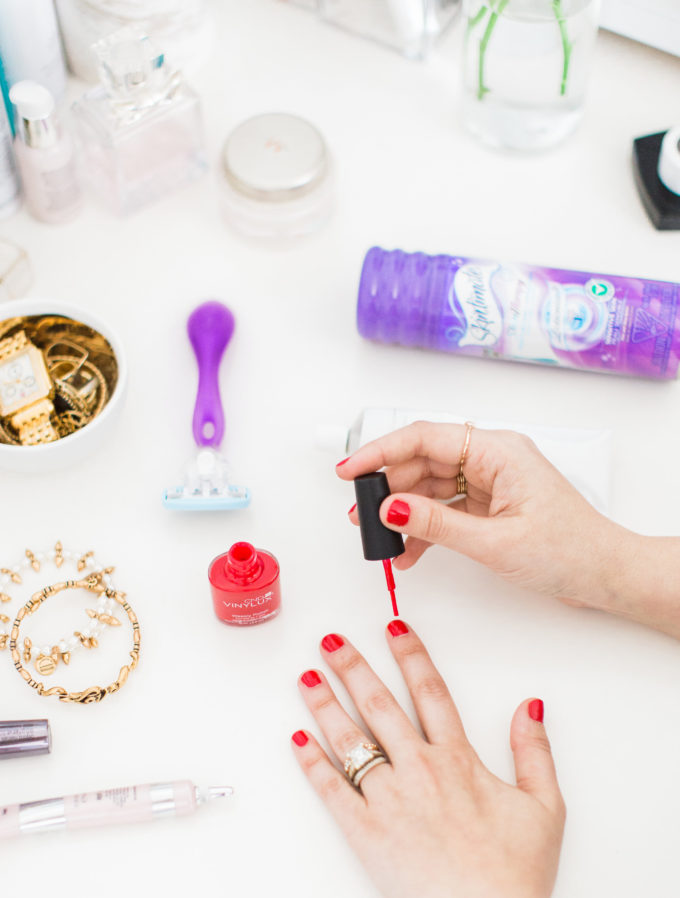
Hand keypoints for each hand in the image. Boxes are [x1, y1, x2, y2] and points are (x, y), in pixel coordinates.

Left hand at [292, 623, 564, 897]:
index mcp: (457, 760)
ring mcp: (388, 799)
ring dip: (326, 703)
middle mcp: (418, 770)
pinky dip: (312, 762)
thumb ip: (535, 751)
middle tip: (332, 641)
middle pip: (380, 704)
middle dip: (353, 667)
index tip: (394, 628)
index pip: (430, 691)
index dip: (411, 655)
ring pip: (351, 738)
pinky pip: (332, 789)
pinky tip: (299, 739)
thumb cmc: (513, 875)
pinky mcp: (365, 832)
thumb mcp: (545, 808)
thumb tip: (531, 706)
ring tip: (307, 676)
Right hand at [337, 421, 629, 610]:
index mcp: (498, 451)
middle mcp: (492, 458)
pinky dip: (425, 527)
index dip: (380, 451)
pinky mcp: (489, 503)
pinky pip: (445, 506)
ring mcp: (490, 480)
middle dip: (388, 487)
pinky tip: (407, 551)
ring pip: (431, 485)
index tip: (349, 471)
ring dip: (404, 512)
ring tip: (379, 539)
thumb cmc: (569, 552)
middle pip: (423, 460)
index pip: (424, 438)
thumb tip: (389, 508)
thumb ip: (436, 524)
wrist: (605, 575)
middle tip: (358, 515)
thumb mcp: (495, 541)